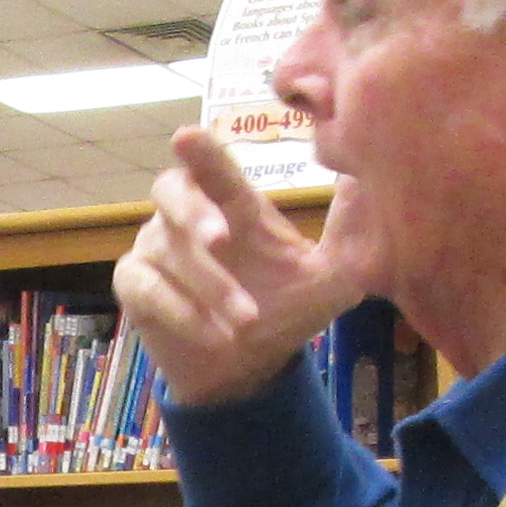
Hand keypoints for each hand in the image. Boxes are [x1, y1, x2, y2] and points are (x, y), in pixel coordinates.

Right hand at [116, 129, 372, 409]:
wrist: (245, 369)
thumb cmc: (284, 311)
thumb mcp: (330, 279)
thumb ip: (350, 235)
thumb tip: (370, 182)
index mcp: (232, 203)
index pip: (212, 166)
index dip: (200, 149)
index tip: (188, 137)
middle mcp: (186, 217)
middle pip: (171, 191)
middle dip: (195, 212)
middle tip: (222, 239)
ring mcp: (156, 249)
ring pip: (167, 251)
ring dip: (209, 285)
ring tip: (246, 321)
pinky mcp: (135, 287)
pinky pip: (147, 289)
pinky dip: (182, 312)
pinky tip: (216, 335)